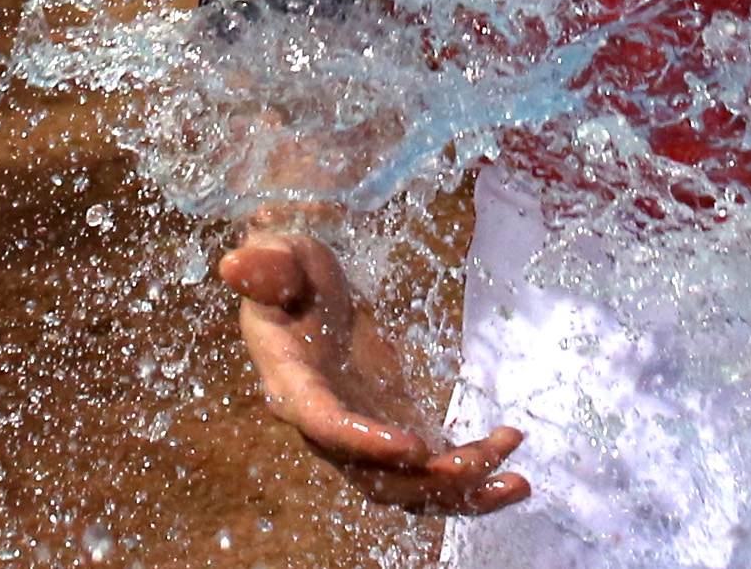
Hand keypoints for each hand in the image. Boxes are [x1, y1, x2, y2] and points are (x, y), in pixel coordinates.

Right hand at [218, 225, 528, 514]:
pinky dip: (471, 468)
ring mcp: (364, 433)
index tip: (416, 446)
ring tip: (517, 481)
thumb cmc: (287, 272)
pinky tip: (510, 443)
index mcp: (296, 388)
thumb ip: (265, 266)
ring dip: (460, 493)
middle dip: (427, 483)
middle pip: (374, 478)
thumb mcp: (278, 257)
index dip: (367, 443)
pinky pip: (431, 466)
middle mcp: (329, 426)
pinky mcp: (393, 424)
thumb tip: (234, 264)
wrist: (300, 293)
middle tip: (479, 464)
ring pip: (409, 487)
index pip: (328, 426)